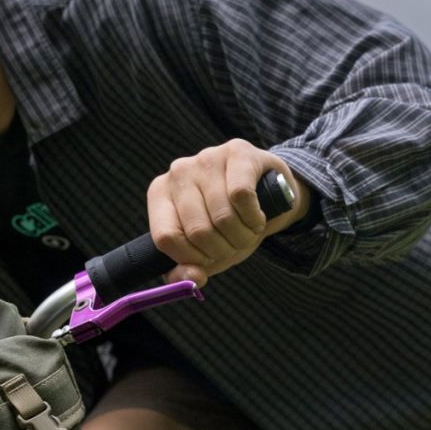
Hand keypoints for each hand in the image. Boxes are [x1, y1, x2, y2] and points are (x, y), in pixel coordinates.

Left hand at [146, 139, 310, 286]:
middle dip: (222, 250)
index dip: (191, 258)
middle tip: (234, 245)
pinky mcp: (237, 151)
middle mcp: (178, 172)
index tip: (208, 259)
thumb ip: (188, 272)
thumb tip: (192, 278)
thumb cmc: (229, 227)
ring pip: (222, 216)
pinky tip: (258, 217)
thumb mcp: (206, 254)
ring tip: (248, 232)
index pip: (166, 237)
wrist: (270, 196)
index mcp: (160, 195)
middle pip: (197, 230)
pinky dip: (254, 218)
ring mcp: (206, 158)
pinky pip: (242, 196)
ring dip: (242, 236)